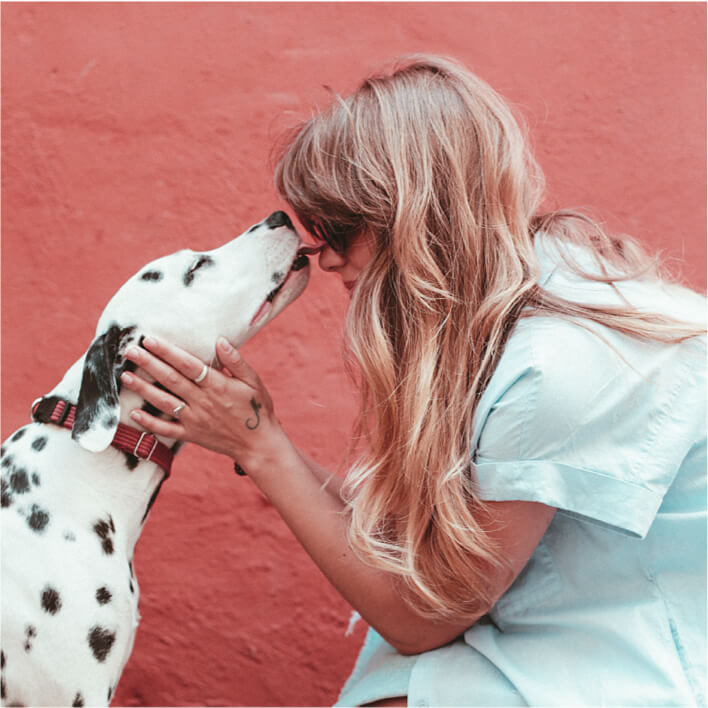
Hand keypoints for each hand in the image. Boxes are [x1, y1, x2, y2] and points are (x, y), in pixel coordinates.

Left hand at [120, 336, 280, 467]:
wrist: (259, 444)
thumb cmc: (258, 408)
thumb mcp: (253, 381)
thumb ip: (235, 361)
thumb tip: (220, 340)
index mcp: (217, 385)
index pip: (187, 364)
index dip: (167, 352)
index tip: (150, 340)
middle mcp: (202, 401)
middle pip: (170, 379)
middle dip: (148, 363)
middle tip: (129, 350)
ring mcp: (194, 419)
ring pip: (164, 401)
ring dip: (143, 388)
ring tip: (125, 376)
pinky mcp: (191, 434)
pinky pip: (166, 429)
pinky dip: (149, 422)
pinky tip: (134, 413)